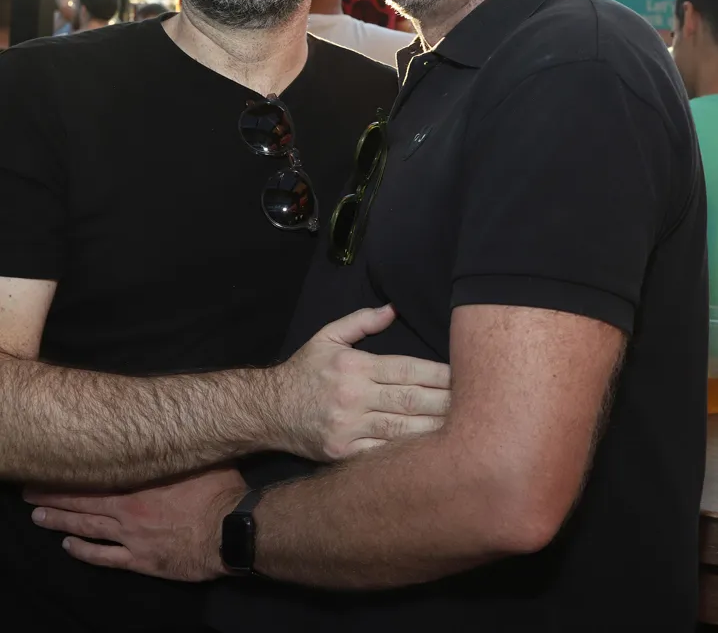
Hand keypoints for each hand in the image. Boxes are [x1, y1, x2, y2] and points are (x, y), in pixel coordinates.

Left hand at [24, 466, 244, 581]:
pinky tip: (68, 546)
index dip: (71, 472)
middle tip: (30, 492)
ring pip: (87, 528)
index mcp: (140, 482)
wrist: (228, 531)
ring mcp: (131, 537)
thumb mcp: (199, 457)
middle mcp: (128, 509)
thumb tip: (178, 422)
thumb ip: (180, 447)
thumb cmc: (218, 491)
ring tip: (38, 516)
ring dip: (61, 521)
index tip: (51, 464)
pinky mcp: (140, 560)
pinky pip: (104, 557)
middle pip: (84, 501)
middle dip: (55, 496)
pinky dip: (84, 552)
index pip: (97, 475)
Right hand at [272, 304, 450, 460]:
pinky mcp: (344, 454)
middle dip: (447, 403)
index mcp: (355, 367)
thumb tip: (392, 308)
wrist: (267, 411)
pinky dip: (409, 456)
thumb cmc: (304, 372)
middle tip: (480, 405)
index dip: (440, 375)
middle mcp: (354, 397)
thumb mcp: (327, 337)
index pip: (407, 370)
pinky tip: (434, 456)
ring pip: (403, 431)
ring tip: (467, 432)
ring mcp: (349, 429)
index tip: (467, 376)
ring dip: (437, 432)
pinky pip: (383, 456)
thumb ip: (361, 322)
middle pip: (411, 401)